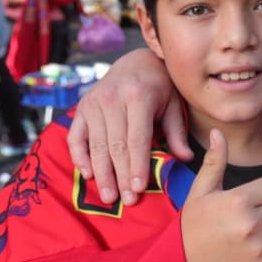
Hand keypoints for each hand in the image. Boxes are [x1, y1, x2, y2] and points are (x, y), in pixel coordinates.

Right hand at [67, 48, 189, 204]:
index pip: (136, 139)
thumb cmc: (160, 87)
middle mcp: (112, 99)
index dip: (137, 166)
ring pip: (96, 145)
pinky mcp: (81, 108)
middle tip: (126, 200)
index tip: (138, 189)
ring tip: (109, 196)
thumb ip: (177, 132)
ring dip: (102, 174)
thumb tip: (186, 159)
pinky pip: (76, 137)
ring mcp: (93, 103)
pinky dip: (80, 157)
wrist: (136, 61)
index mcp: (138, 96)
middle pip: (115, 146)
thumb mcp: (174, 104)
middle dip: (120, 176)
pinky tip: (88, 175)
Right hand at [181, 130, 261, 261]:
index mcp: (239, 200)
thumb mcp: (200, 192)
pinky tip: (251, 250)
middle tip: (247, 217)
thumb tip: (218, 132)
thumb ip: (215, 162)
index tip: (249, 198)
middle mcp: (252, 223)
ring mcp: (260, 247)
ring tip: (248, 233)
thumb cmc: (192, 227)